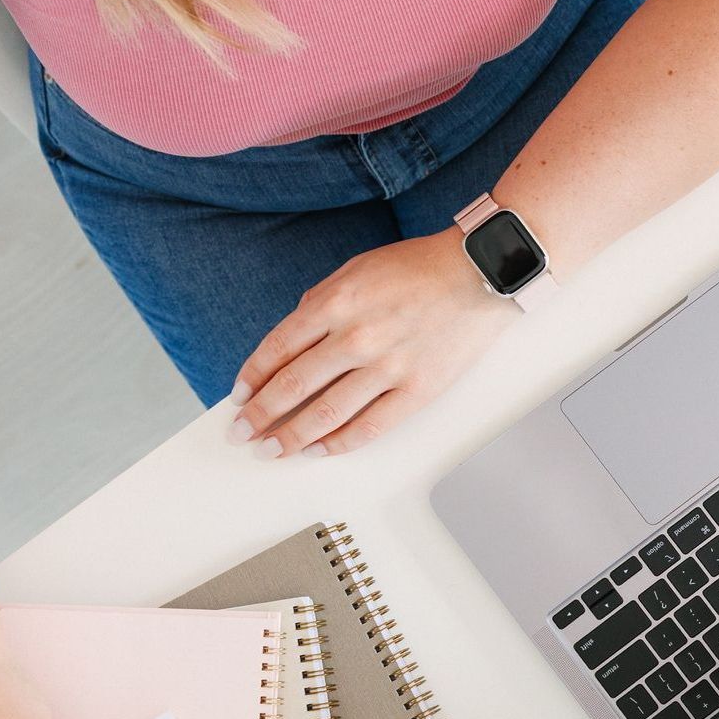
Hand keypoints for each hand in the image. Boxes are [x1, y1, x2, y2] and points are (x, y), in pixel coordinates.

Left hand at [227, 228, 514, 456]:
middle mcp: (356, 337)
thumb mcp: (357, 268)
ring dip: (292, 437)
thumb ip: (321, 300)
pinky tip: (320, 450)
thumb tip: (294, 336)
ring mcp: (387, 367)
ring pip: (326, 413)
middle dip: (260, 415)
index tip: (239, 397)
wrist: (480, 274)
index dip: (252, 377)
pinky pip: (370, 426)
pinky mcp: (416, 390)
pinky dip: (340, 443)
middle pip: (293, 386)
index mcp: (336, 303)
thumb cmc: (420, 268)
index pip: (277, 349)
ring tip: (272, 450)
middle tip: (242, 434)